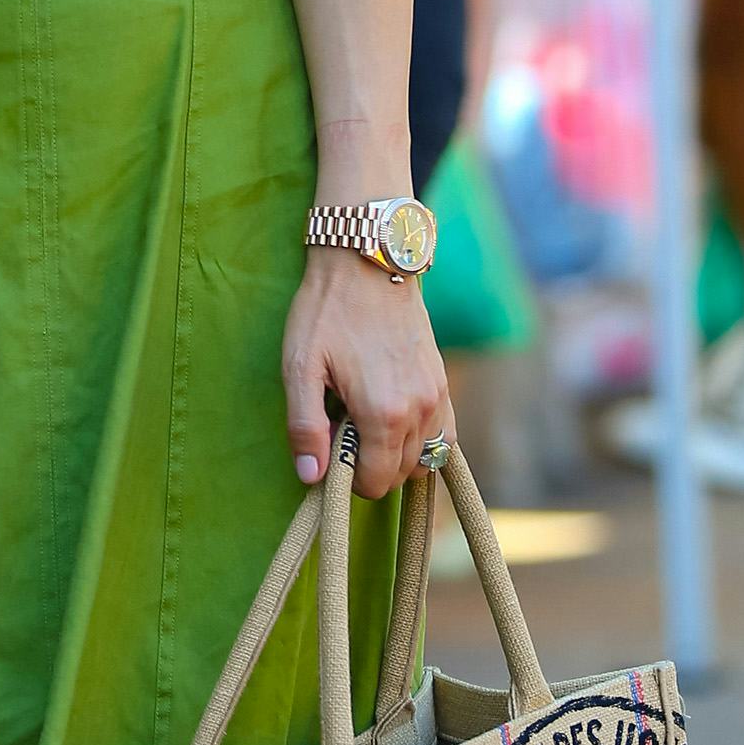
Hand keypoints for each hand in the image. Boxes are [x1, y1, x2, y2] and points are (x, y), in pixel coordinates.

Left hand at [282, 248, 451, 501]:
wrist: (366, 262)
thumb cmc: (326, 313)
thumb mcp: (300, 368)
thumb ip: (305, 427)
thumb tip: (311, 477)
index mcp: (384, 413)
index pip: (376, 482)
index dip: (348, 479)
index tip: (329, 450)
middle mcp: (419, 409)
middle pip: (401, 474)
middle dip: (371, 466)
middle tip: (341, 431)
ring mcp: (437, 395)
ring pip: (425, 457)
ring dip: (396, 455)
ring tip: (364, 423)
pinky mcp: (442, 380)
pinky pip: (443, 434)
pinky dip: (421, 441)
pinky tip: (394, 421)